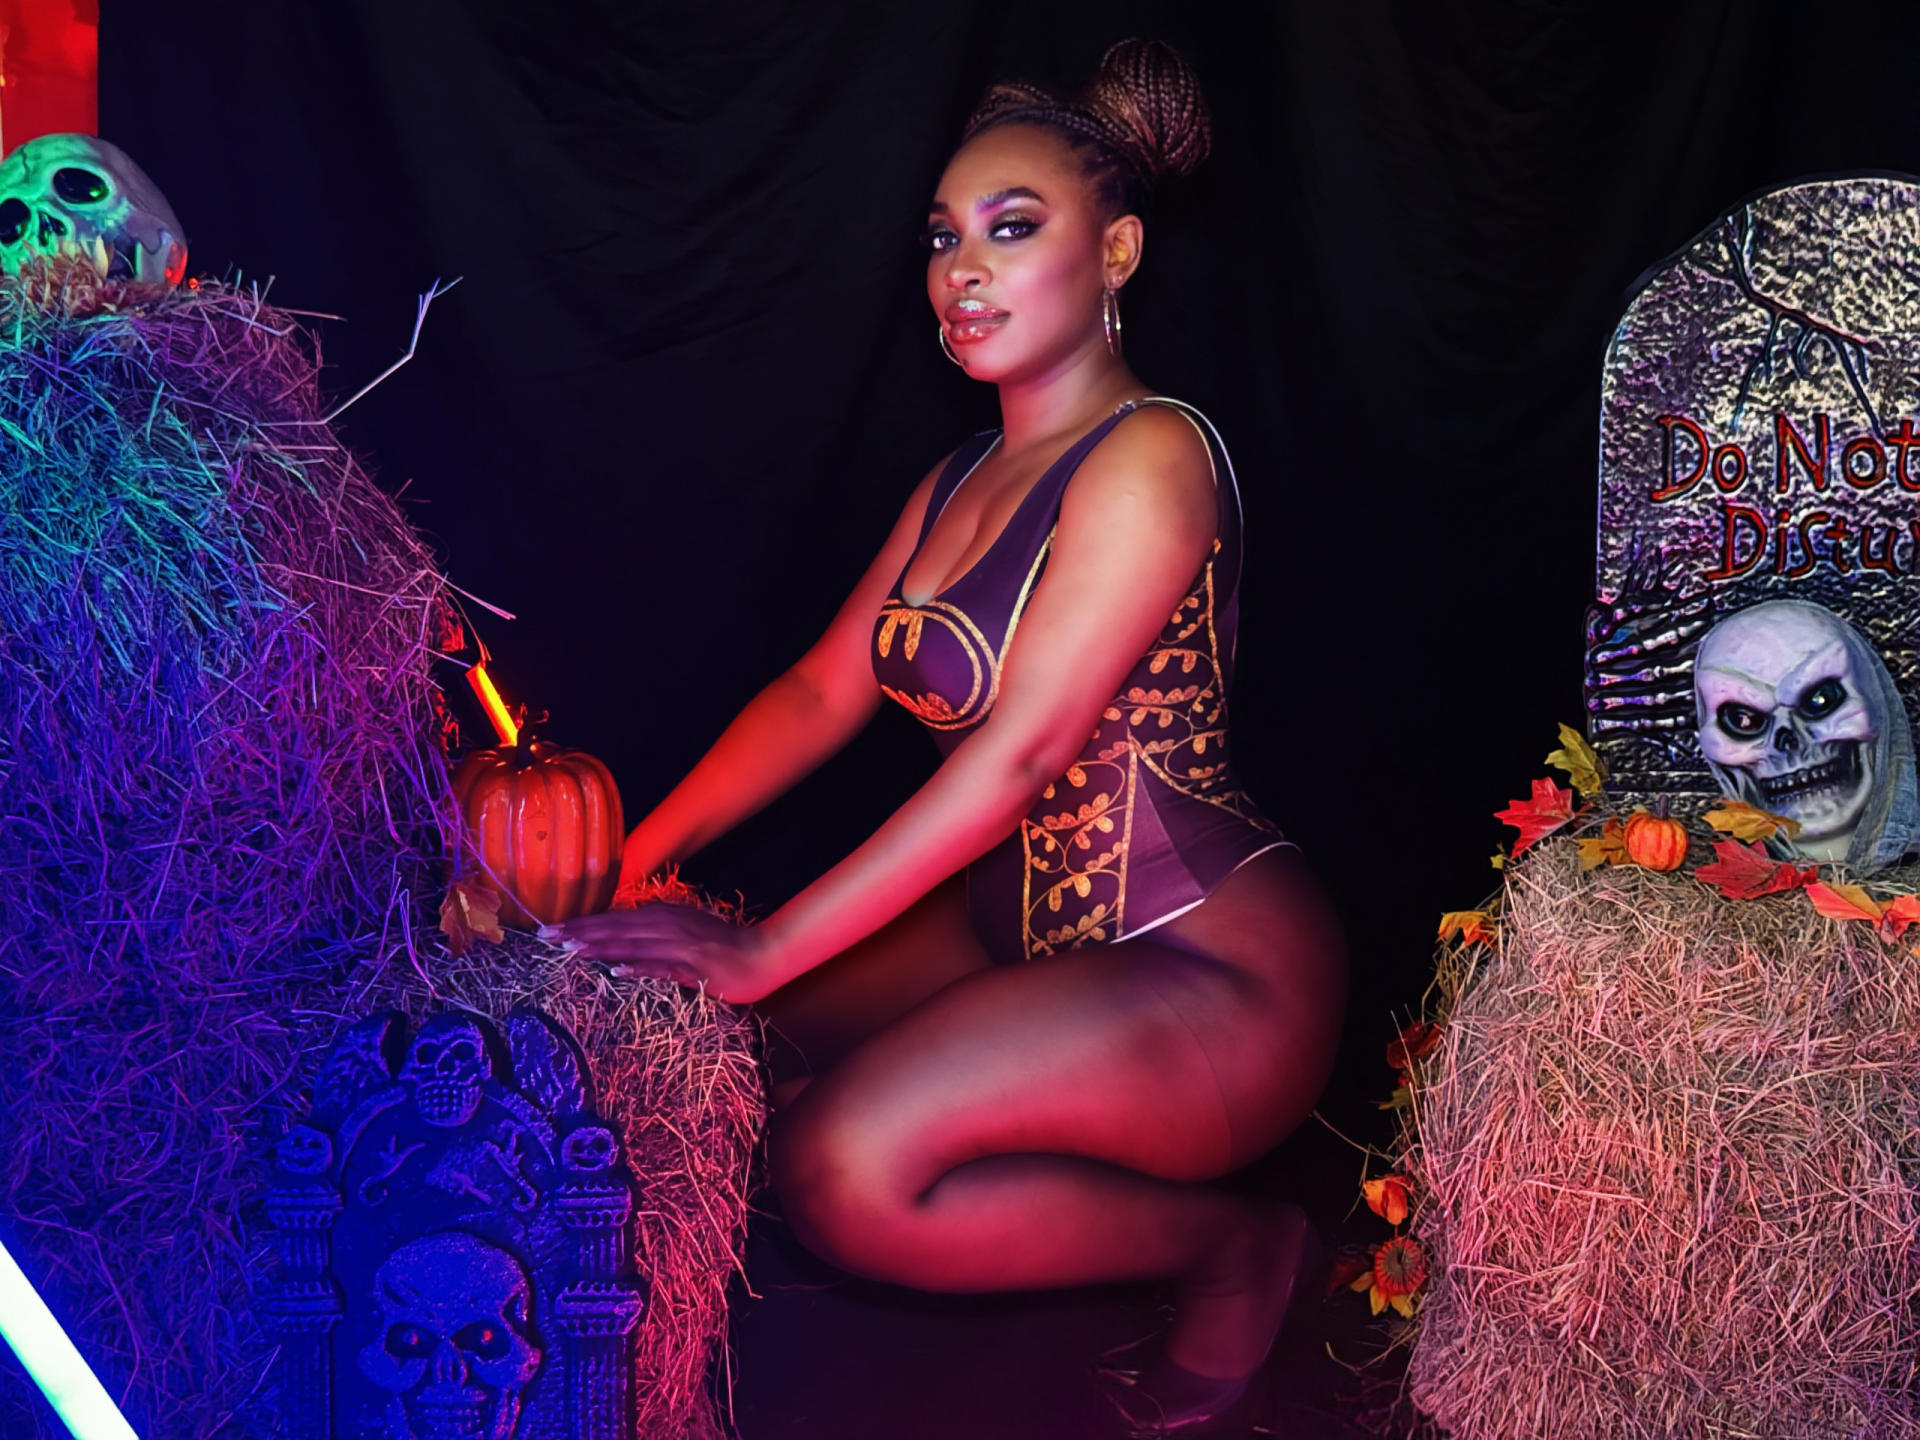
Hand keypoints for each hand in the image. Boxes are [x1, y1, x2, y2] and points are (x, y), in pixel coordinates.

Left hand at [540, 904, 778, 1003]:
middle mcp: (668, 925)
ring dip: (599, 947)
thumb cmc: (724, 948)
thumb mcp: (686, 931)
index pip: (614, 920)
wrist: (764, 955)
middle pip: (615, 929)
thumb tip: (629, 928)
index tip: (551, 928)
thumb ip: (658, 929)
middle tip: (544, 937)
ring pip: (632, 944)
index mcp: (663, 917)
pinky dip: (639, 968)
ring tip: (567, 950)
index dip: (583, 923)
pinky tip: (616, 972)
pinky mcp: (695, 967)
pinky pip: (662, 968)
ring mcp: (681, 945)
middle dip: (579, 932)